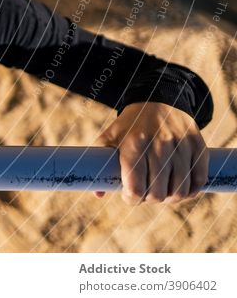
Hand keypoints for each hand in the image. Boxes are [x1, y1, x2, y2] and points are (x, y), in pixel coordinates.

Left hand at [92, 102, 208, 204]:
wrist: (157, 99)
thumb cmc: (130, 124)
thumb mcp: (110, 137)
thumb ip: (99, 164)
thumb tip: (98, 194)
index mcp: (133, 144)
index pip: (136, 187)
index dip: (132, 198)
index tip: (129, 196)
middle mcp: (159, 144)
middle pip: (158, 193)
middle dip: (150, 199)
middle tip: (146, 193)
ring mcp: (181, 145)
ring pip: (180, 190)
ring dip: (170, 198)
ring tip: (162, 192)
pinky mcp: (198, 146)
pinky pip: (199, 180)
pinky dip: (190, 191)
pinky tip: (180, 188)